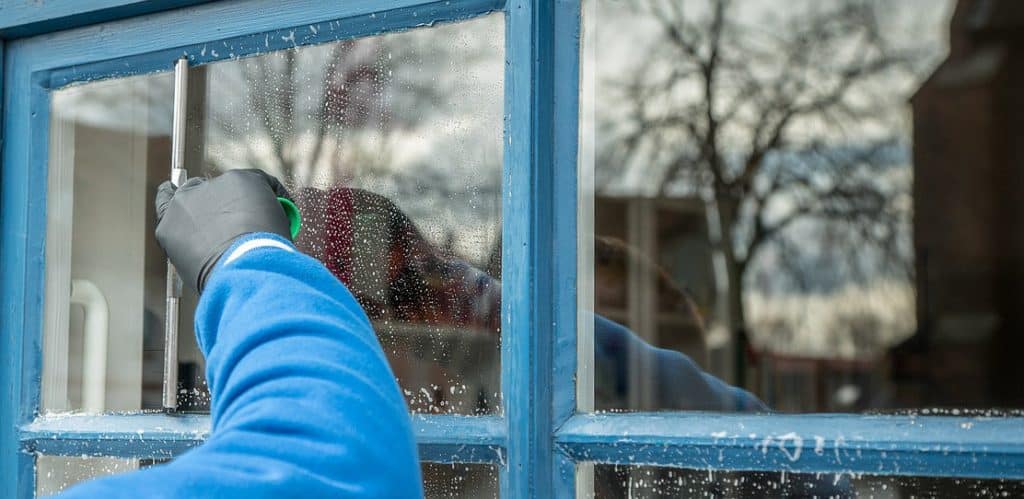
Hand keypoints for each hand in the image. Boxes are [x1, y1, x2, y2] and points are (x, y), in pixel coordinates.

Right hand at [155, 169, 292, 291]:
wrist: (241, 269)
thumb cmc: (222, 279)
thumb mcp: (194, 267)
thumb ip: (196, 246)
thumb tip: (216, 245)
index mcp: (169, 224)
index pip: (167, 199)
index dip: (184, 198)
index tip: (196, 199)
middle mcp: (185, 200)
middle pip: (201, 188)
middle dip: (219, 198)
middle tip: (242, 214)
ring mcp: (212, 187)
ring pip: (234, 187)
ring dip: (249, 201)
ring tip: (266, 224)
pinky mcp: (239, 180)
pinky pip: (262, 182)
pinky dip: (276, 194)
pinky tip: (285, 208)